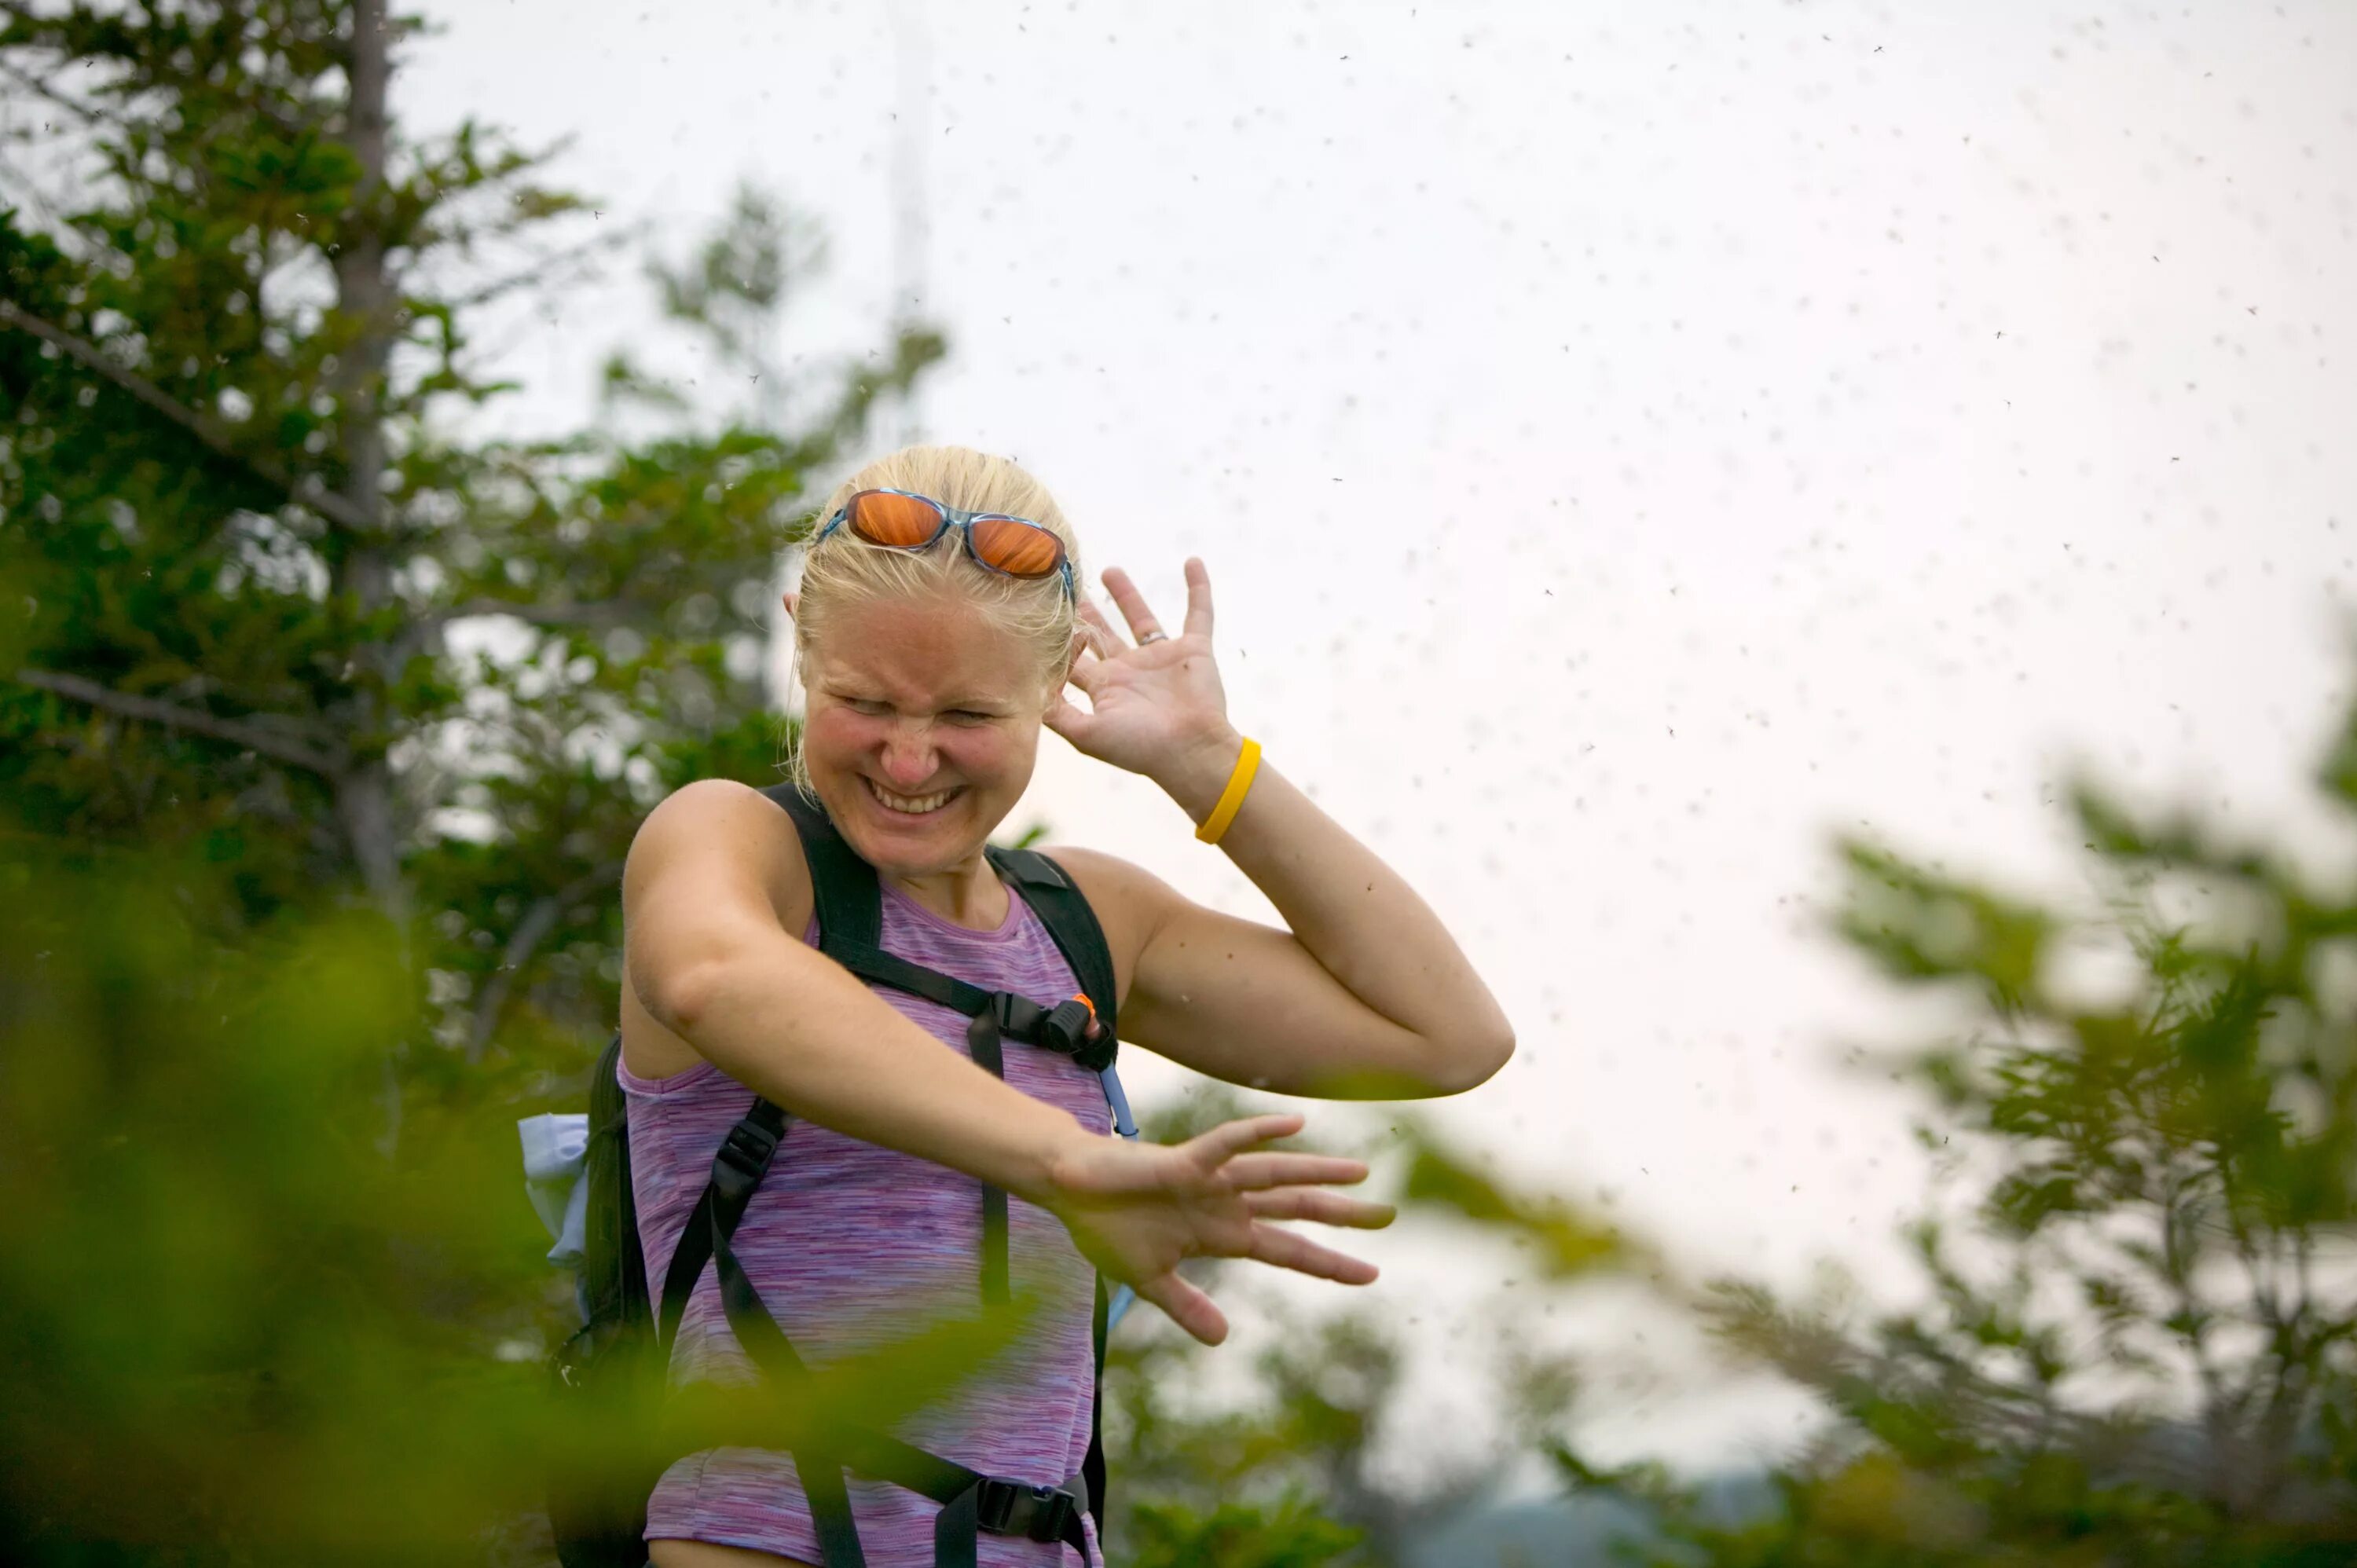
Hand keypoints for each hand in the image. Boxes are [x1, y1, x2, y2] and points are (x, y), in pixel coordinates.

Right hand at [1042, 1113, 1391, 1345]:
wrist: (1071, 1191)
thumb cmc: (1110, 1227)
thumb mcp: (1152, 1280)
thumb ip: (1187, 1307)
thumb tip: (1222, 1340)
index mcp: (1224, 1234)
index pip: (1289, 1250)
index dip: (1328, 1263)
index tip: (1371, 1274)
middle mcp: (1228, 1204)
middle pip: (1297, 1209)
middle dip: (1342, 1214)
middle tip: (1391, 1215)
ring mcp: (1210, 1181)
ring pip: (1274, 1175)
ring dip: (1316, 1173)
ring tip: (1361, 1173)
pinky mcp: (1183, 1162)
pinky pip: (1226, 1144)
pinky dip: (1258, 1134)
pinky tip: (1293, 1125)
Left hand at [1047, 559, 1239, 794]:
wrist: (1190, 751)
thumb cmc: (1139, 747)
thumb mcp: (1087, 735)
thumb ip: (1056, 714)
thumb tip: (1025, 690)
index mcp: (1107, 688)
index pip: (1076, 658)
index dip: (1061, 639)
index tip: (1044, 614)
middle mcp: (1131, 671)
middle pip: (1103, 635)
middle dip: (1085, 614)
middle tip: (1066, 587)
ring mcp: (1162, 659)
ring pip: (1141, 618)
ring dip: (1126, 595)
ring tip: (1109, 569)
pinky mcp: (1194, 650)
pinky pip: (1199, 613)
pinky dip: (1199, 589)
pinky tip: (1193, 562)